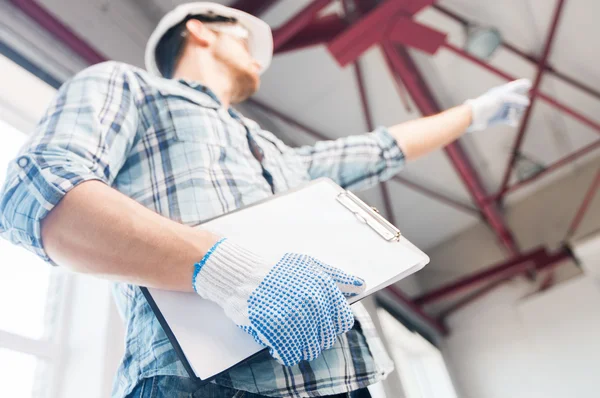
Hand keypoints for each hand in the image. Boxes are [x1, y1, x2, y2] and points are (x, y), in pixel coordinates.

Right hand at [192, 238, 365, 365]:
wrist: (241, 274)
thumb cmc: (274, 269)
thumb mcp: (309, 264)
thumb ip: (337, 276)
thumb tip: (361, 285)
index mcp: (324, 289)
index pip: (343, 320)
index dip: (332, 324)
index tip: (319, 323)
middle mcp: (314, 303)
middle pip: (326, 337)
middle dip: (315, 336)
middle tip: (298, 328)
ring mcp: (296, 317)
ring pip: (310, 349)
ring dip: (301, 347)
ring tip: (288, 335)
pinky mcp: (277, 330)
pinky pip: (290, 355)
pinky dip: (285, 354)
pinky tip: (278, 344)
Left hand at [465, 78, 531, 131]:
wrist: (474, 117)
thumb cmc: (486, 104)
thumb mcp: (501, 98)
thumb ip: (515, 98)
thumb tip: (527, 103)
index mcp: (502, 91)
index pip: (515, 87)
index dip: (522, 85)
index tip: (528, 84)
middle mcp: (503, 100)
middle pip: (519, 101)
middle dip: (519, 104)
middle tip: (515, 108)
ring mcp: (502, 109)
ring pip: (516, 111)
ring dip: (515, 114)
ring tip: (510, 117)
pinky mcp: (501, 118)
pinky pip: (511, 119)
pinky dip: (512, 120)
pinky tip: (512, 123)